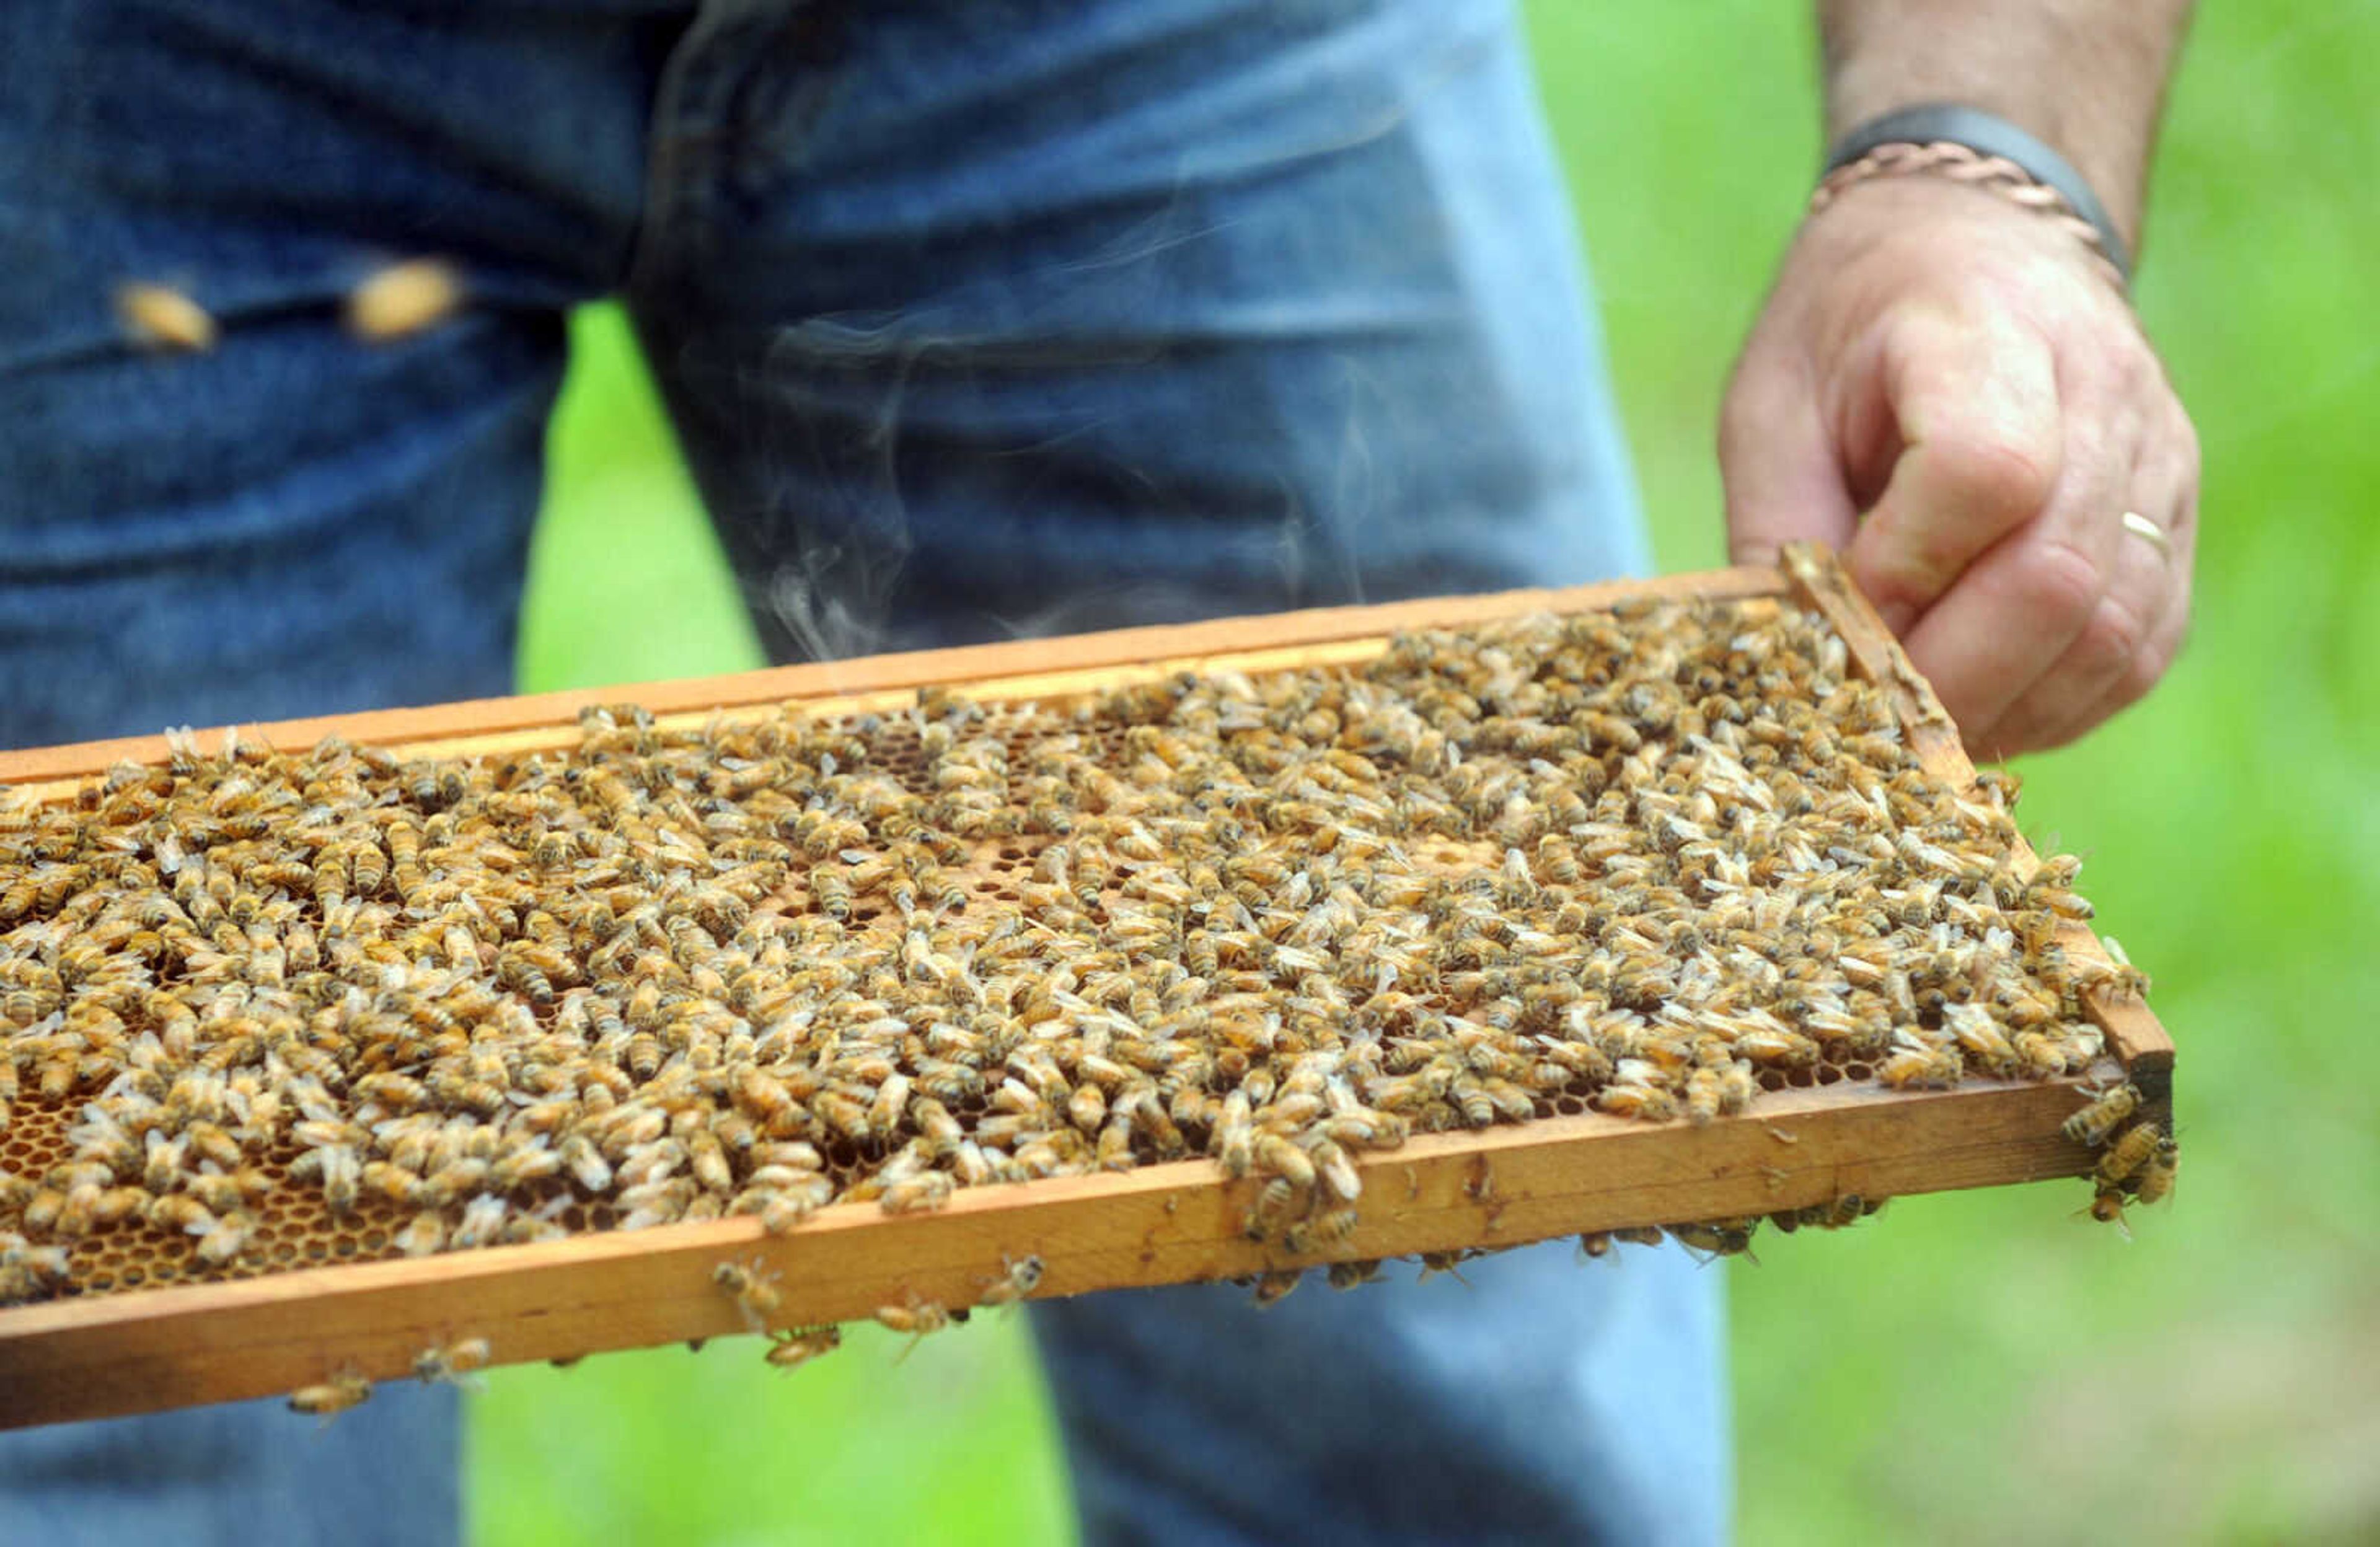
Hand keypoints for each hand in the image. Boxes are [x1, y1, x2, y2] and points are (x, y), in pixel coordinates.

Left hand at [1719, 175, 2197, 756]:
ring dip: (2006, 705)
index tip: (1839, 615)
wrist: (1970, 245)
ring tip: (1919, 723)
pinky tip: (1985, 703)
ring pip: (2111, 633)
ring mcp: (2159, 460)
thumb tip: (1801, 675)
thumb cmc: (1848, 333)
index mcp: (1987, 330)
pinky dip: (2056, 703)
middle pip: (2058, 578)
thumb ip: (1780, 534)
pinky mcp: (2175, 522)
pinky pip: (2138, 651)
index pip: (1988, 472)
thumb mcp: (1770, 407)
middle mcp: (2104, 391)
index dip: (1906, 572)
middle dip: (1953, 678)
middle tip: (1870, 723)